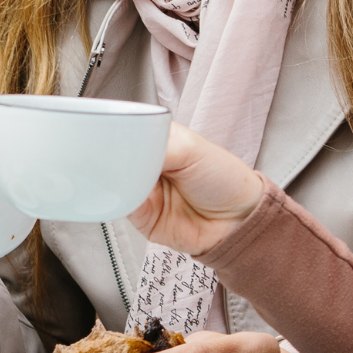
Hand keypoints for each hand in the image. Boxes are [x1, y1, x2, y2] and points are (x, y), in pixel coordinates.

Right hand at [126, 125, 267, 255]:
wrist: (239, 222)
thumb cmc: (226, 181)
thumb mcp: (192, 149)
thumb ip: (156, 146)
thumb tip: (127, 149)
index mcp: (160, 141)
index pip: (130, 131)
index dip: (121, 132)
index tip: (114, 134)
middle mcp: (148, 164)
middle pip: (120, 157)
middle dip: (117, 157)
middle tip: (115, 155)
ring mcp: (143, 189)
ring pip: (116, 181)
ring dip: (117, 178)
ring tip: (125, 173)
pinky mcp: (140, 215)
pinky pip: (121, 205)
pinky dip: (120, 199)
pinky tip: (127, 191)